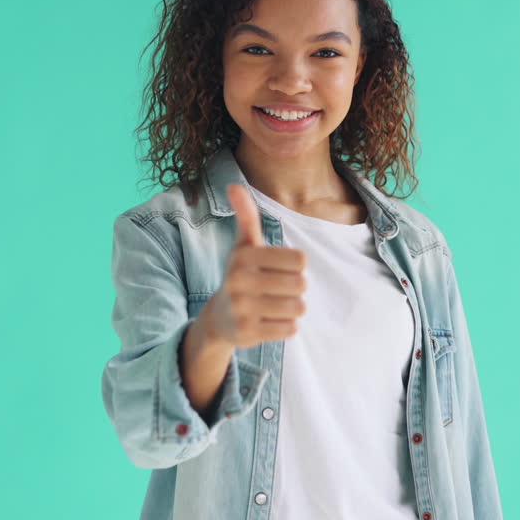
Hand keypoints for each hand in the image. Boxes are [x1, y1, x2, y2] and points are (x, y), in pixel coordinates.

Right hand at [198, 183, 307, 348]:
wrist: (219, 318)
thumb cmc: (241, 275)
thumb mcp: (243, 246)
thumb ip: (245, 216)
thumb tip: (233, 185)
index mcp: (243, 256)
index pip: (299, 260)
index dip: (297, 265)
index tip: (282, 268)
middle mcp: (239, 281)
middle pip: (300, 285)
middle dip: (296, 288)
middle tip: (280, 289)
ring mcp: (241, 309)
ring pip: (297, 308)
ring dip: (293, 307)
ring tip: (276, 305)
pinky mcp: (247, 333)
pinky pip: (290, 329)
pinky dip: (286, 326)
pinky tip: (270, 321)